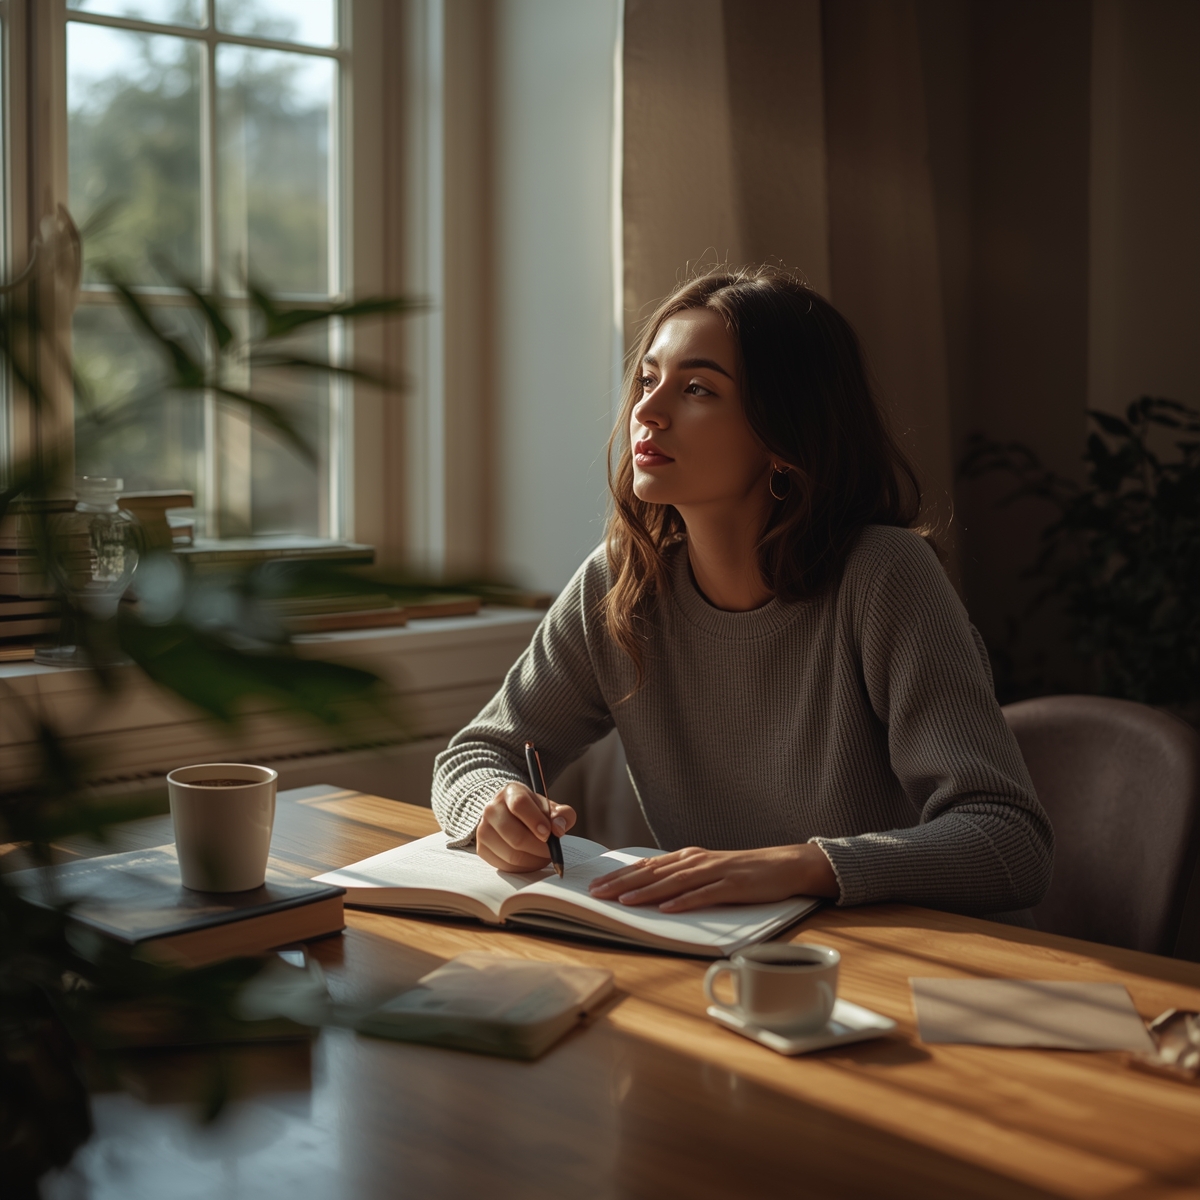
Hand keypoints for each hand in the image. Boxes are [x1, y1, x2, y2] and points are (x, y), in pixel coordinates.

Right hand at [475, 782, 576, 872]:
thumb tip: (559, 829)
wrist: (509, 815)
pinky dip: (522, 868)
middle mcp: (492, 809)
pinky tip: (531, 861)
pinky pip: (504, 866)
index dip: (535, 821)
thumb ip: (562, 815)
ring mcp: (483, 829)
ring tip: (543, 858)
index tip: (548, 834)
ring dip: (533, 861)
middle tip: (551, 852)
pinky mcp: (481, 848)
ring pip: (511, 854)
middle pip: (515, 835)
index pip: (519, 804)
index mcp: (511, 792)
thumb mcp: (550, 807)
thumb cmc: (533, 812)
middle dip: (538, 848)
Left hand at [587, 844, 838, 911]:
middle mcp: (696, 861)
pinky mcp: (731, 885)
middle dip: (622, 883)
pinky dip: (684, 901)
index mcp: (687, 858)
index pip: (646, 866)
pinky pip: (704, 894)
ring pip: (673, 883)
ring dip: (647, 892)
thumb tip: (648, 886)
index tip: (596, 885)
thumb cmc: (742, 870)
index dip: (620, 875)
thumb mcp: (706, 870)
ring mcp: (714, 872)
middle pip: (653, 873)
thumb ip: (680, 876)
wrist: (782, 865)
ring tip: (624, 900)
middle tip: (597, 894)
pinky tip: (668, 907)